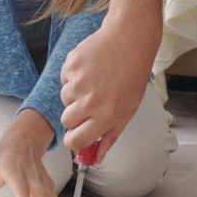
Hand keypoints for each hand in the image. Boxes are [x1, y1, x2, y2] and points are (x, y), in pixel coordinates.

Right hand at [60, 18, 155, 160]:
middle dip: (75, 116)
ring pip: (64, 99)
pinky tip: (91, 68)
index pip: (75, 141)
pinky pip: (64, 80)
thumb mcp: (128, 110)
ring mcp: (78, 82)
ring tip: (95, 81)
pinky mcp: (70, 66)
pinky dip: (73, 76)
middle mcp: (90, 100)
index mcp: (106, 115)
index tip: (76, 136)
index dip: (74, 141)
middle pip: (66, 122)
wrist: (129, 38)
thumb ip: (110, 137)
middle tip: (91, 103)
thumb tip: (95, 159)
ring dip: (75, 94)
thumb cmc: (132, 74)